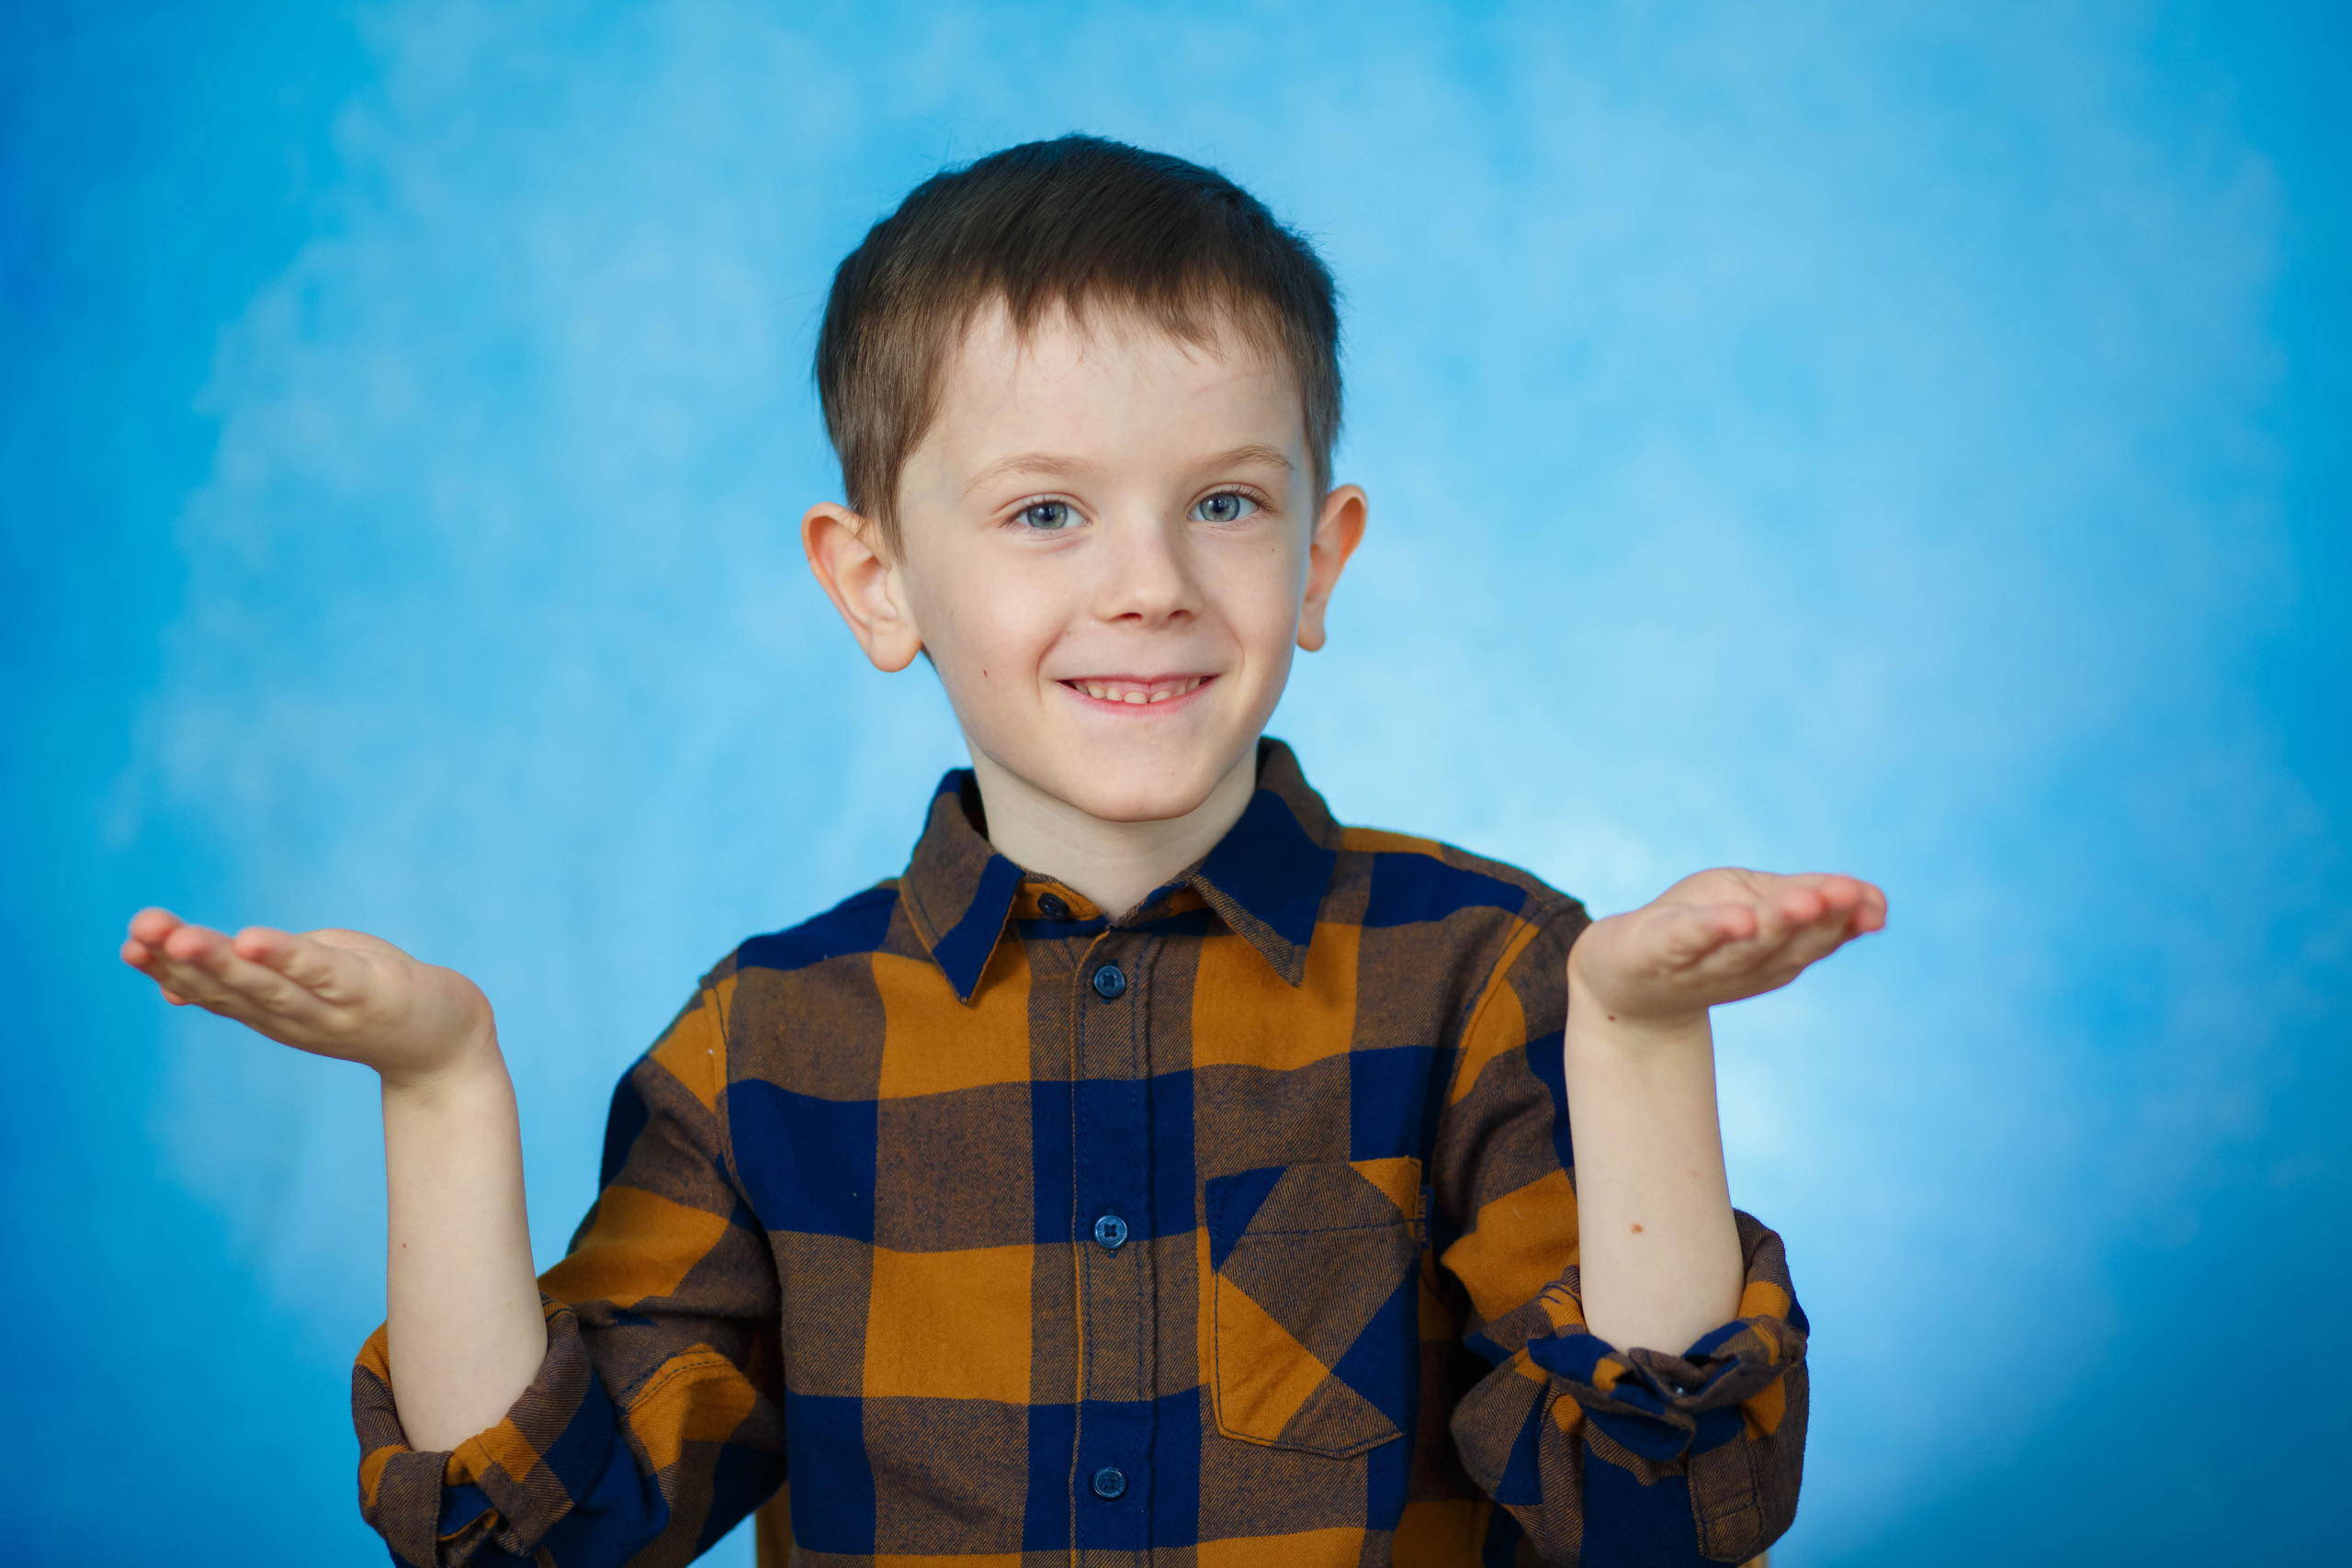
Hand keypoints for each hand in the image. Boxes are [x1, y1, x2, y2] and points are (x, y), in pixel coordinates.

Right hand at [120, 908, 494, 1089]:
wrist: (449, 1040)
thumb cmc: (370, 997)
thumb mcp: (302, 984)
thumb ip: (245, 981)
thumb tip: (168, 985)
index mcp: (271, 1009)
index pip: (210, 989)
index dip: (167, 968)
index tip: (128, 944)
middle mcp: (291, 1015)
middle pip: (228, 988)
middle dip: (179, 960)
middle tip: (136, 933)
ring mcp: (330, 1008)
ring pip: (267, 985)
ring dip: (219, 962)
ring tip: (179, 936)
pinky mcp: (370, 993)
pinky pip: (322, 973)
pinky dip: (286, 957)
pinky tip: (252, 939)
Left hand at [1567, 868, 1885, 1033]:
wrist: (1620, 971)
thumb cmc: (1697, 927)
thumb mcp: (1757, 900)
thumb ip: (1810, 897)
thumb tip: (1876, 903)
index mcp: (1778, 951)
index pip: (1819, 932)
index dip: (1845, 915)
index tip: (1871, 904)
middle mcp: (1747, 963)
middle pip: (1787, 942)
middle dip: (1815, 918)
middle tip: (1842, 896)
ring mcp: (1702, 962)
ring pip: (1744, 945)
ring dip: (1774, 923)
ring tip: (1799, 901)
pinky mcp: (1658, 952)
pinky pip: (1687, 940)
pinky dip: (1712, 930)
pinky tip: (1736, 917)